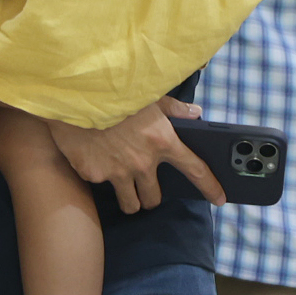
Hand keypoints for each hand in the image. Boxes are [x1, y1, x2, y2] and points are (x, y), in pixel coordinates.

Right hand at [47, 97, 222, 213]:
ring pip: (130, 203)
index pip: (194, 169)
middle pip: (154, 198)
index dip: (210, 186)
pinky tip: (92, 157)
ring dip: (129, 198)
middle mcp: (142, 162)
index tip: (219, 198)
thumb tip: (195, 114)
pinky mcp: (93, 174)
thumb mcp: (150, 95)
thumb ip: (174, 109)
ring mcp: (116, 171)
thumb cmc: (117, 91)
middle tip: (144, 184)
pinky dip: (99, 174)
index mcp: (161, 141)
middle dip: (151, 195)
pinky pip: (100, 183)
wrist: (76, 92)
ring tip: (122, 184)